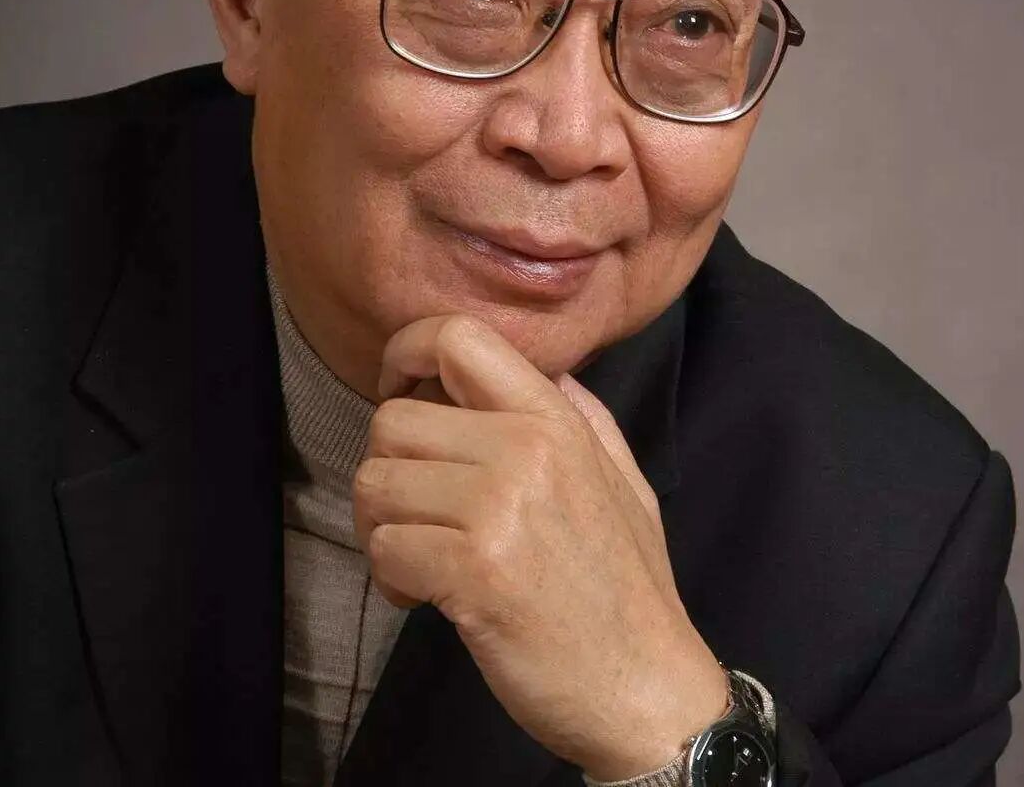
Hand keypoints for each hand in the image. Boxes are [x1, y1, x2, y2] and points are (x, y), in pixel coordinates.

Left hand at [352, 314, 729, 779]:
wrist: (648, 689)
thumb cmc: (628, 585)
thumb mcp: (620, 476)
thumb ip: (576, 413)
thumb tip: (539, 368)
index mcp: (555, 418)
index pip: (456, 335)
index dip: (405, 353)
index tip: (399, 390)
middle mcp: (524, 447)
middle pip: (392, 419)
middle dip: (390, 469)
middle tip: (416, 511)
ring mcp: (498, 507)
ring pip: (374, 483)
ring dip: (382, 527)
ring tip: (421, 558)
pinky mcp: (471, 571)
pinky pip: (383, 548)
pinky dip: (391, 579)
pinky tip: (425, 598)